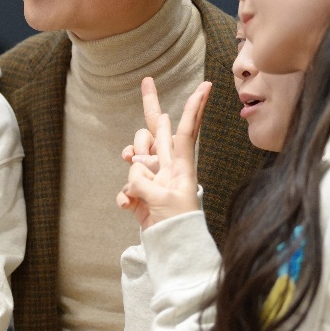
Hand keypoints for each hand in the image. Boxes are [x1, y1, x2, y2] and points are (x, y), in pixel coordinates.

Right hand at [117, 77, 209, 229]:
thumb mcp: (162, 200)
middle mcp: (167, 166)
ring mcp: (152, 178)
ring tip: (138, 187)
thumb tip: (133, 172)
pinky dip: (125, 196)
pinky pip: (126, 185)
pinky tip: (129, 207)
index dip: (194, 108)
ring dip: (131, 169)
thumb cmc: (176, 223)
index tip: (205, 85)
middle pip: (155, 129)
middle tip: (147, 82)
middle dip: (150, 110)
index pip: (188, 130)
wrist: (172, 248)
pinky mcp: (140, 193)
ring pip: (135, 156)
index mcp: (181, 165)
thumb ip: (142, 180)